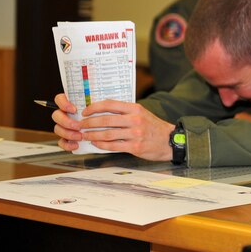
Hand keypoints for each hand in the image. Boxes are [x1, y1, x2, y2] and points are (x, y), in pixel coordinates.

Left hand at [51, 93, 173, 160]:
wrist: (170, 140)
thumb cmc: (153, 127)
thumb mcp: (142, 114)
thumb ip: (125, 112)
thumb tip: (102, 113)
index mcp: (135, 109)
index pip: (110, 104)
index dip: (94, 107)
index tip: (85, 111)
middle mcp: (135, 120)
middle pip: (105, 120)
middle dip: (89, 123)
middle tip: (80, 125)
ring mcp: (135, 134)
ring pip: (107, 134)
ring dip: (92, 135)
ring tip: (85, 135)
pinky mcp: (135, 146)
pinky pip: (113, 145)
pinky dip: (101, 145)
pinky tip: (96, 143)